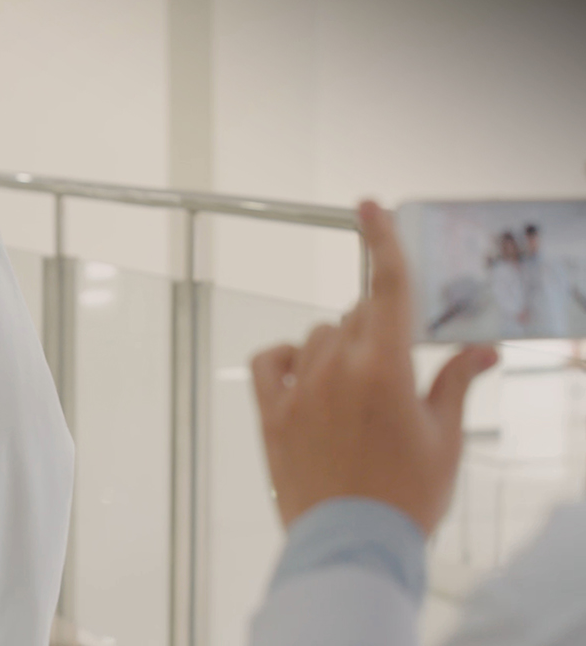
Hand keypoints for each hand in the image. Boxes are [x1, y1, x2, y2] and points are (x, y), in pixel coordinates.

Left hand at [250, 201, 497, 535]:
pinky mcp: (270, 413)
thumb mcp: (444, 437)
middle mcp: (336, 370)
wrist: (353, 545)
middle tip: (397, 367)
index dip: (379, 240)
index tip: (367, 206)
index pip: (385, 288)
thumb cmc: (405, 496)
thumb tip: (483, 350)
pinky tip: (304, 375)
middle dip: (380, 327)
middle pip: (357, 315)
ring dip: (339, 347)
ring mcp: (298, 390)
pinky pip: (270, 362)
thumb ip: (456, 381)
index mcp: (385, 369)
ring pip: (318, 338)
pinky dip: (286, 359)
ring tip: (359, 392)